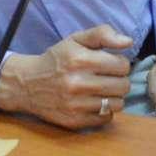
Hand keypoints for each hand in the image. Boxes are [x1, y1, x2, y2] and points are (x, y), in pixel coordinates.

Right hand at [0, 24, 132, 129]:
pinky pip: (106, 119)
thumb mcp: (76, 39)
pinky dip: (104, 111)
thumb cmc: (56, 59)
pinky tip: (94, 102)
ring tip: (103, 90)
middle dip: (120, 80)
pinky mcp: (74, 121)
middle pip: (123, 86)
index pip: (122, 65)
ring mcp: (75, 105)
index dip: (120, 63)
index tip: (111, 64)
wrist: (27, 84)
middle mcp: (77, 83)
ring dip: (114, 97)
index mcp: (80, 59)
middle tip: (109, 78)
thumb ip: (103, 34)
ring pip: (117, 104)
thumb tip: (128, 42)